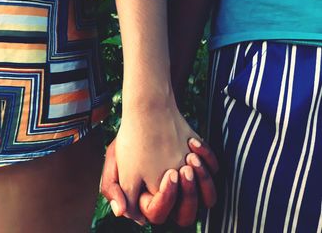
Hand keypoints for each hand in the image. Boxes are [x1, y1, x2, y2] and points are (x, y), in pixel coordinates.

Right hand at [101, 138, 218, 225]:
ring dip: (202, 180)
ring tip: (190, 157)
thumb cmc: (130, 139)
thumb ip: (112, 188)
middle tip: (182, 170)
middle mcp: (171, 194)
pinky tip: (193, 143)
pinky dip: (207, 157)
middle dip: (188, 193)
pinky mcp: (201, 164)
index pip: (159, 214)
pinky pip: (213, 169)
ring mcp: (188, 181)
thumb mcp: (113, 162)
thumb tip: (122, 213)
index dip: (165, 199)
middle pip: (186, 213)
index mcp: (149, 198)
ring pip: (207, 196)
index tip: (168, 174)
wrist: (146, 113)